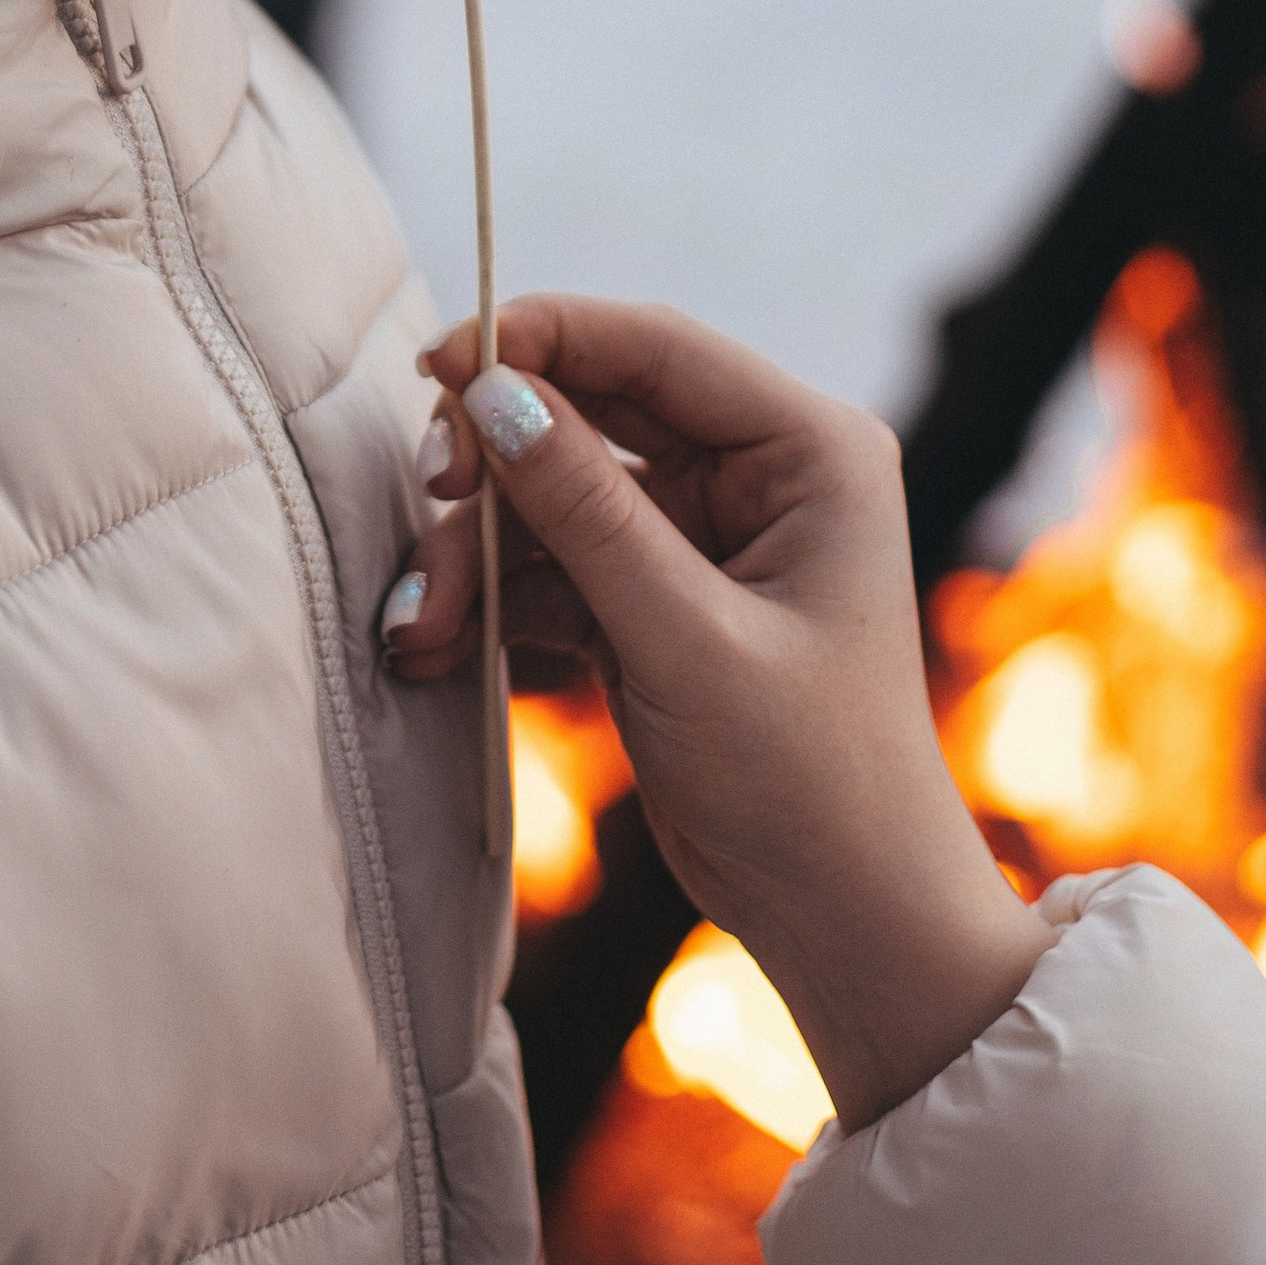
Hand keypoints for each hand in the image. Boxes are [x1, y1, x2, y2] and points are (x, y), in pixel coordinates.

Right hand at [390, 295, 1049, 1131]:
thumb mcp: (687, 641)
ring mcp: (703, 541)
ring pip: (552, 497)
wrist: (848, 926)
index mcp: (809, 451)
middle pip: (589, 412)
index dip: (537, 338)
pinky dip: (492, 603)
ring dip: (476, 553)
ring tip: (417, 628)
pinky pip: (550, 569)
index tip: (435, 370)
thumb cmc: (808, 784)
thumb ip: (586, 512)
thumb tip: (491, 392)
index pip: (653, 348)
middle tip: (427, 498)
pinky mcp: (655, 605)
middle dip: (494, 463)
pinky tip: (433, 650)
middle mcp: (759, 476)